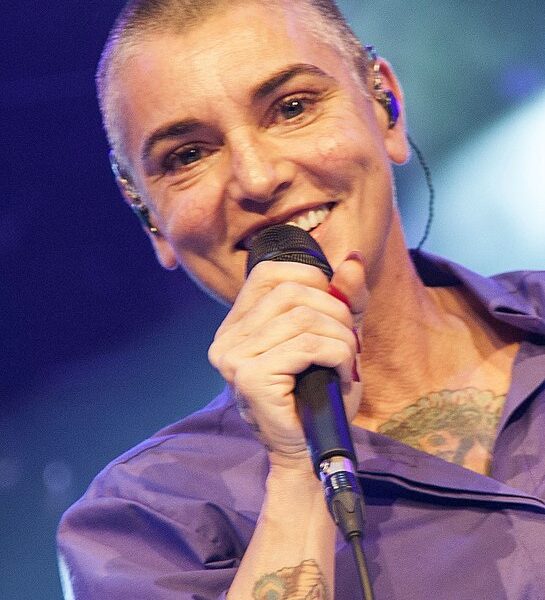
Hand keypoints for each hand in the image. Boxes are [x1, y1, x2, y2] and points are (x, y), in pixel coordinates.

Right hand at [208, 252, 366, 469]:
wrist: (311, 450)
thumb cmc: (320, 395)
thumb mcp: (335, 337)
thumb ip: (343, 299)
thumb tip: (353, 258)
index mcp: (239, 324)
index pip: (269, 273)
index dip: (311, 278)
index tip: (334, 308)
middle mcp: (227, 338)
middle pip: (291, 292)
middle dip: (335, 311)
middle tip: (349, 341)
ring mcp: (233, 358)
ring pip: (302, 317)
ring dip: (340, 336)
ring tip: (347, 359)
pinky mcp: (250, 377)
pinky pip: (306, 345)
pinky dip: (337, 354)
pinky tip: (343, 372)